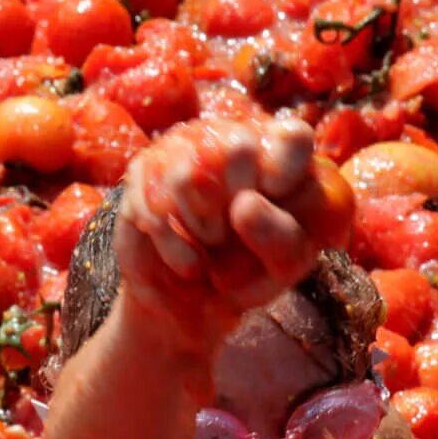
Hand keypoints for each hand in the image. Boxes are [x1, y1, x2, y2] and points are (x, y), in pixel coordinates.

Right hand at [114, 117, 349, 355]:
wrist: (191, 301)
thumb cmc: (248, 275)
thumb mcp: (282, 266)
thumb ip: (281, 236)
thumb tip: (244, 203)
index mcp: (279, 156)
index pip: (294, 137)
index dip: (286, 170)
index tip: (276, 203)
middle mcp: (230, 139)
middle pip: (240, 148)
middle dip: (239, 208)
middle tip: (238, 236)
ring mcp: (182, 149)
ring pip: (189, 175)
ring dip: (205, 230)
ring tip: (212, 247)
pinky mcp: (143, 173)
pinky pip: (155, 205)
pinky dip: (177, 248)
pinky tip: (189, 262)